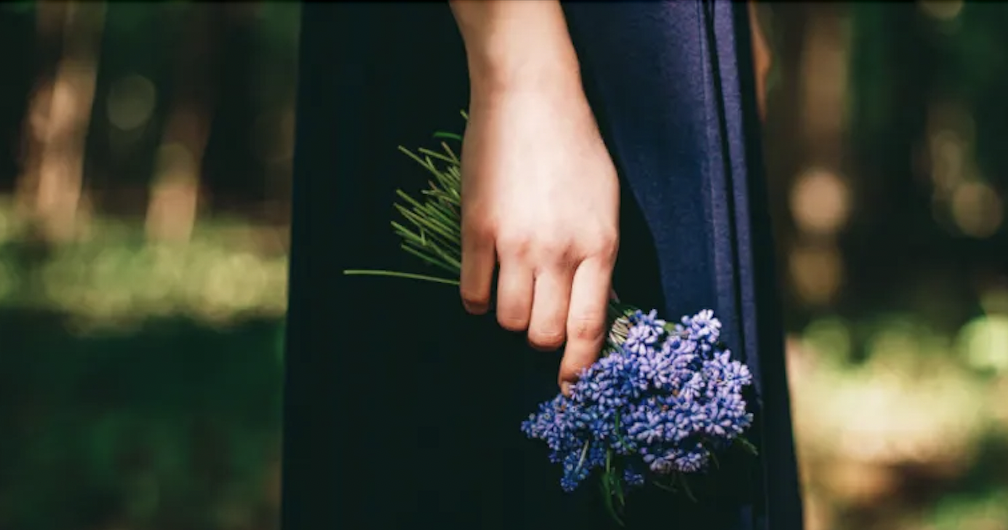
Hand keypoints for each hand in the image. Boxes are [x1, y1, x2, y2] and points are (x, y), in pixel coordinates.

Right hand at [458, 79, 619, 393]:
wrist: (531, 97)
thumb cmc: (576, 146)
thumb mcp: (606, 203)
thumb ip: (599, 257)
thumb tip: (587, 307)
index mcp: (599, 246)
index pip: (589, 328)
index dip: (580, 368)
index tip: (571, 386)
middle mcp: (558, 252)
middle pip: (544, 333)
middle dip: (542, 338)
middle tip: (539, 319)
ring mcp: (513, 244)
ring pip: (507, 319)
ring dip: (510, 317)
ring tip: (512, 292)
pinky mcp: (476, 231)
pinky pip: (471, 292)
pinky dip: (476, 299)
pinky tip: (483, 282)